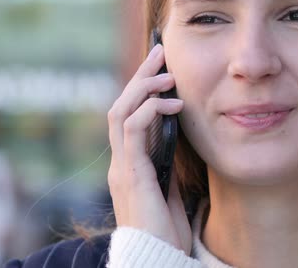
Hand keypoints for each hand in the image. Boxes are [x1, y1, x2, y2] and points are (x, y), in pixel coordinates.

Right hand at [107, 44, 191, 253]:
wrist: (158, 259)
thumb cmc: (165, 232)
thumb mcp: (169, 190)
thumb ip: (166, 165)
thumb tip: (176, 139)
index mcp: (130, 164)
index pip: (130, 115)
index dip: (142, 89)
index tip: (161, 67)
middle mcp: (121, 161)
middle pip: (122, 105)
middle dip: (140, 75)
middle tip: (160, 50)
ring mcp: (122, 166)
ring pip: (122, 111)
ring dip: (143, 86)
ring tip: (167, 72)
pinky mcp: (130, 174)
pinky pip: (133, 130)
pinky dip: (150, 110)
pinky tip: (173, 104)